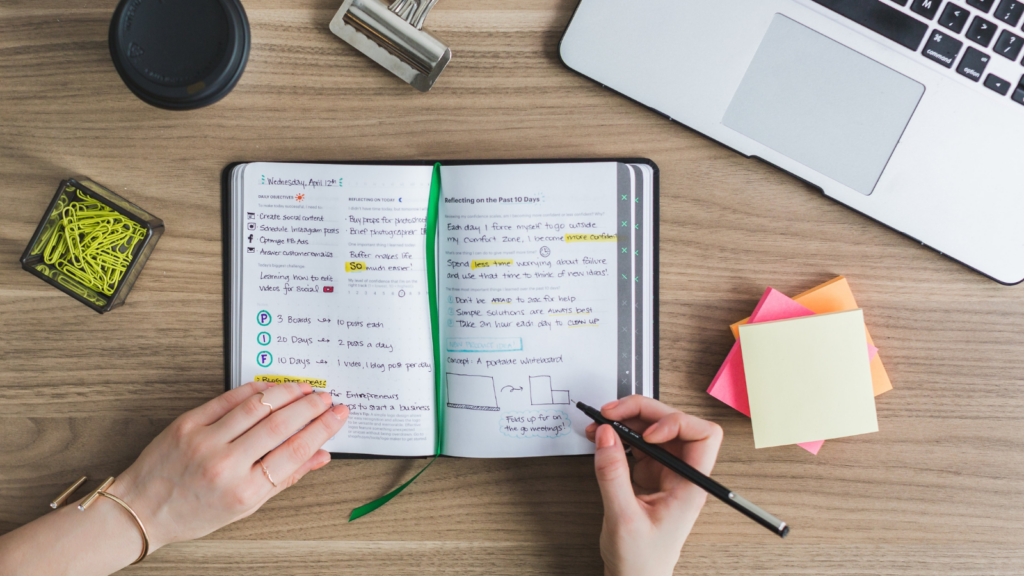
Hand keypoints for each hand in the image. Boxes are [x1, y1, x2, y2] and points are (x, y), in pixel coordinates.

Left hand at [109, 381, 348, 550]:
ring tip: (304, 388)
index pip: (295, 452)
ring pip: (258, 406)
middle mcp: (225, 464)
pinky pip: (229, 398)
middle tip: (326, 397)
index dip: (322, 429)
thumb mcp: (245, 507)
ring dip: (287, 392)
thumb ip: (285, 479)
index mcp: (243, 491)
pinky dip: (255, 389)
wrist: (142, 509)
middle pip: (280, 425)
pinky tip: (271, 387)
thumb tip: (320, 456)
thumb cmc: (193, 513)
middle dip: (310, 407)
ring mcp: (205, 440)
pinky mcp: (188, 422)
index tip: (337, 415)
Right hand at [585, 395, 722, 575]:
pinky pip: (637, 442)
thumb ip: (612, 474)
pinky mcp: (649, 474)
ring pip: (655, 429)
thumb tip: (606, 435)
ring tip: (601, 422)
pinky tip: (602, 437)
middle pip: (675, 424)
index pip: (703, 436)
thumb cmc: (641, 561)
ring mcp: (665, 472)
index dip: (676, 424)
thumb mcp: (623, 518)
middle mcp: (682, 475)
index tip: (647, 434)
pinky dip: (620, 434)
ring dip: (629, 419)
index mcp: (690, 486)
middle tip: (612, 413)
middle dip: (644, 411)